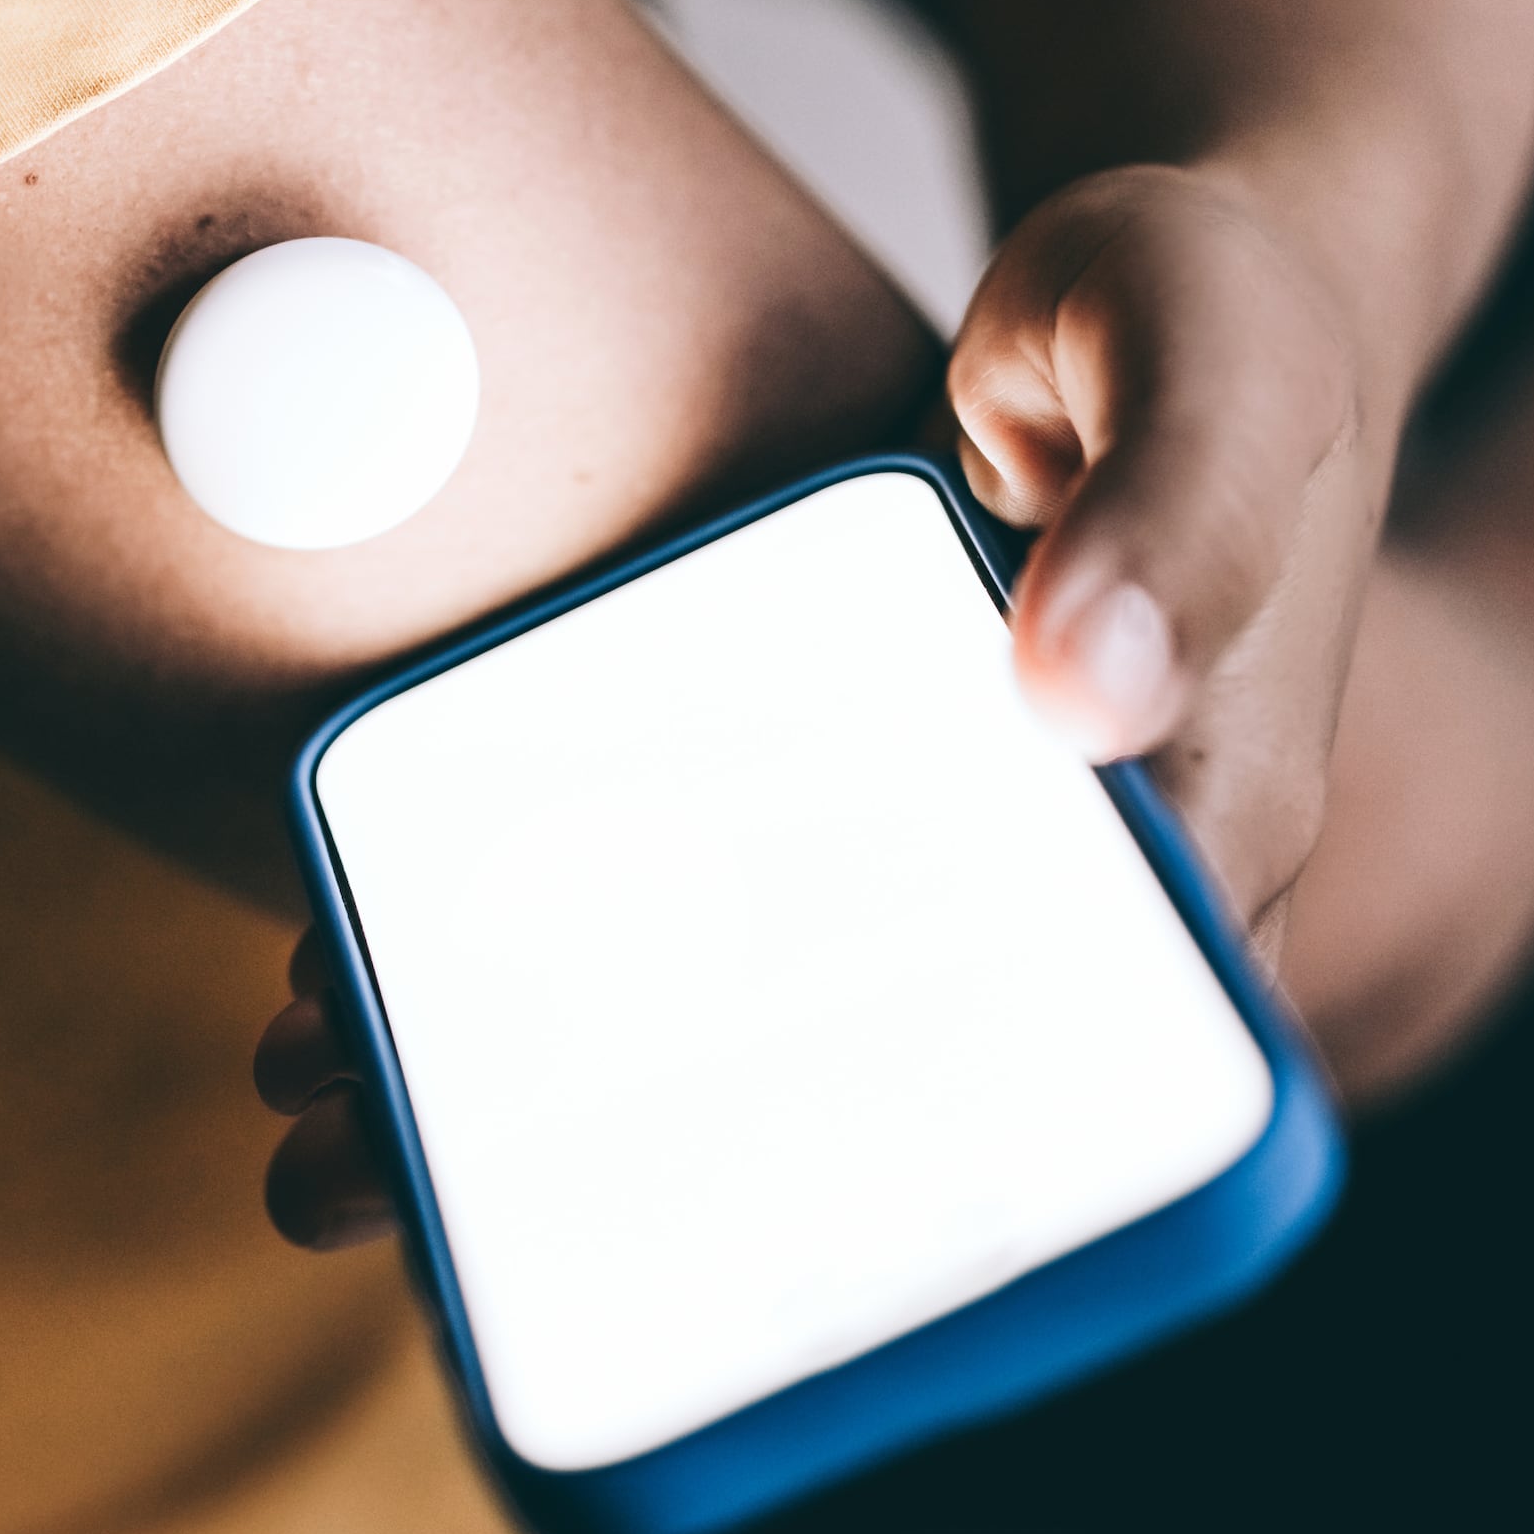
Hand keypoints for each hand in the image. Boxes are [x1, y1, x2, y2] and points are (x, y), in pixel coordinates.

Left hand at [254, 154, 1415, 1252]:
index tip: (669, 1234)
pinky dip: (536, 957)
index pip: (1047, 1080)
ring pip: (736, 1036)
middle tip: (359, 1185)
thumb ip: (1175, 513)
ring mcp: (930, 866)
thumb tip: (1080, 691)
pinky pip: (682, 915)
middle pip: (847, 1103)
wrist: (1152, 300)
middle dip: (622, 1182)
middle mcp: (1058, 906)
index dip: (854, 1175)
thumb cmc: (1212, 314)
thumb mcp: (1216, 363)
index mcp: (1195, 850)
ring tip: (316, 1129)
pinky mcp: (826, 802)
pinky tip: (367, 968)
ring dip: (532, 1098)